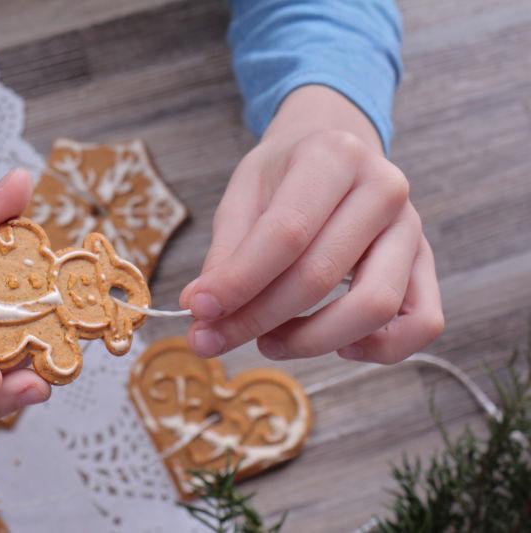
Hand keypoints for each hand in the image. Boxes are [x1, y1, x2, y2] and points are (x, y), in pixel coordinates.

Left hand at [180, 86, 443, 363]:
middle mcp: (384, 188)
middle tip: (213, 338)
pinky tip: (335, 344)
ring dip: (311, 341)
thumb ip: (226, 252)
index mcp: (333, 156)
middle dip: (258, 318)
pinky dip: (376, 348)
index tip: (198, 312)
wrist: (336, 153)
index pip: (286, 232)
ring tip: (267, 341)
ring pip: (375, 307)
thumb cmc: (284, 176)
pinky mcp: (427, 264)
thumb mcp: (243, 195)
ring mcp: (412, 228)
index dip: (239, 281)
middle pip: (320, 274)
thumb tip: (202, 310)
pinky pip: (421, 323)